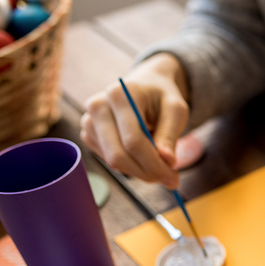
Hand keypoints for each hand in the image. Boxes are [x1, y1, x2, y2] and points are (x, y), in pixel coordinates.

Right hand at [80, 53, 189, 189]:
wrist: (146, 87)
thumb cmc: (162, 98)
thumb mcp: (176, 110)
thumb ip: (170, 134)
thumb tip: (167, 161)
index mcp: (119, 94)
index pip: (133, 140)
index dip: (154, 164)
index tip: (174, 176)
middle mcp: (98, 106)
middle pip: (118, 155)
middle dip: (146, 172)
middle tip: (169, 178)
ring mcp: (89, 121)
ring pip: (112, 162)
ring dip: (140, 171)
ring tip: (160, 163)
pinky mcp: (88, 134)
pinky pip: (108, 161)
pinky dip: (130, 166)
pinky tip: (143, 155)